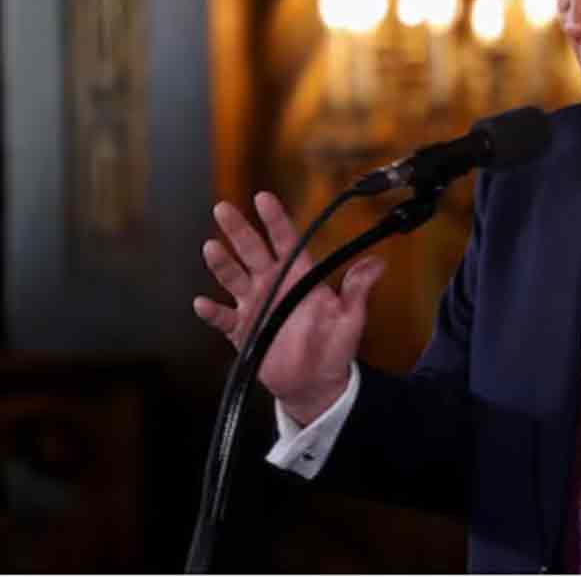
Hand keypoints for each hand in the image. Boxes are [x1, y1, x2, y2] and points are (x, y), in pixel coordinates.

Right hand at [192, 191, 385, 425]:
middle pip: (253, 251)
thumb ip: (357, 289)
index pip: (286, 241)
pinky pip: (224, 318)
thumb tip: (377, 263)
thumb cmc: (335, 346)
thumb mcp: (350, 316)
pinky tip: (203, 303)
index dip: (274, 220)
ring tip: (212, 248)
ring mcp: (255, 306)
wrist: (316, 382)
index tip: (263, 198)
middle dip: (239, 230)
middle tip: (224, 208)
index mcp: (299, 276)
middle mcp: (273, 286)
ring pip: (234, 278)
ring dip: (222, 263)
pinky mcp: (242, 331)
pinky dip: (212, 312)